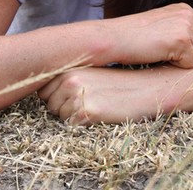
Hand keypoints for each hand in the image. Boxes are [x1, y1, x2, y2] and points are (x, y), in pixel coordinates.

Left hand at [36, 64, 192, 124]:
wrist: (148, 87)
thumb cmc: (121, 82)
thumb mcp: (93, 73)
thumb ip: (69, 77)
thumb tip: (45, 91)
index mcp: (70, 66)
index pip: (44, 90)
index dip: (60, 96)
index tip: (80, 93)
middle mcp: (69, 78)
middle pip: (49, 105)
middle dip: (65, 107)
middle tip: (93, 100)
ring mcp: (77, 95)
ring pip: (60, 117)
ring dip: (75, 116)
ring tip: (99, 105)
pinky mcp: (87, 112)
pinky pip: (72, 127)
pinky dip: (85, 125)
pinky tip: (102, 113)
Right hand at [102, 3, 192, 67]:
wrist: (115, 38)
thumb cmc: (135, 36)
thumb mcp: (163, 24)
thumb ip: (183, 29)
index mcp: (185, 9)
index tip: (172, 46)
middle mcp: (188, 14)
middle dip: (191, 53)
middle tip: (165, 50)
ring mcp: (186, 26)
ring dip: (184, 60)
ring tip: (162, 51)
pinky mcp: (181, 40)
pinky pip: (190, 64)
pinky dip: (176, 65)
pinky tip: (159, 55)